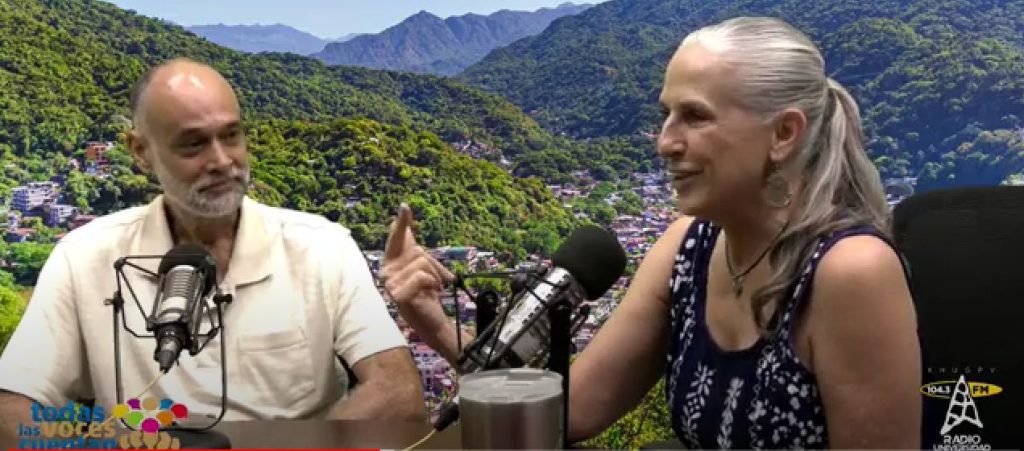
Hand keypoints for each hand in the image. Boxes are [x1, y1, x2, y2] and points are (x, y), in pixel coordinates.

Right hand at [380, 204, 454, 334]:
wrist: (431, 319)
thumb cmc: (426, 293)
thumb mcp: (423, 268)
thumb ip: (414, 249)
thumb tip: (403, 227)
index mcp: (391, 262)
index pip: (395, 239)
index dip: (401, 223)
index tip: (405, 206)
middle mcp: (386, 271)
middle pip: (417, 250)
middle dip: (433, 264)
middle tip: (437, 279)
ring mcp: (389, 283)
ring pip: (421, 262)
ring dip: (435, 275)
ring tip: (433, 287)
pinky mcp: (397, 294)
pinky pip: (421, 276)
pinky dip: (433, 283)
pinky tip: (430, 293)